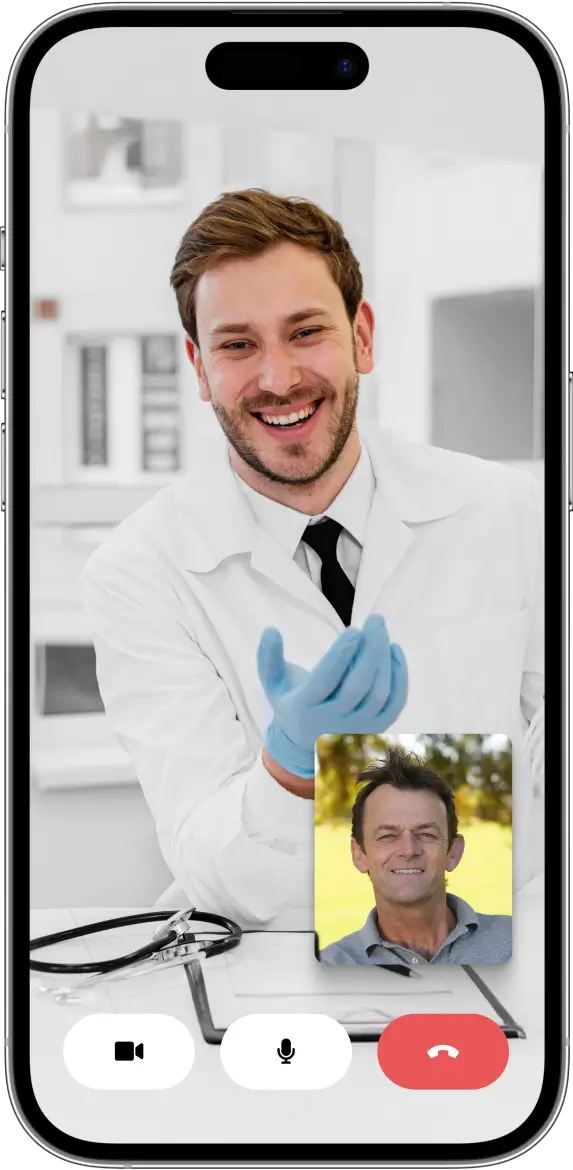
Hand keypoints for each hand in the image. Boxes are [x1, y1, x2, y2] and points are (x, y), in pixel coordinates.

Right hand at [257, 615, 407, 777]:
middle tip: (375, 620)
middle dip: (371, 650)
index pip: (326, 681)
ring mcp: (356, 728)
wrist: (306, 743)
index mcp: (304, 708)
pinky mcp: (375, 728)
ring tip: (381, 631)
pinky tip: (393, 650)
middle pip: (358, 687)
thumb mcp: (273, 683)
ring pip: (378, 695)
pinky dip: (399, 676)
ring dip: (385, 660)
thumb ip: (268, 657)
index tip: (355, 630)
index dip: (341, 655)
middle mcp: (331, 722)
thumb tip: (270, 630)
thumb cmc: (291, 701)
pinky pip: (394, 703)